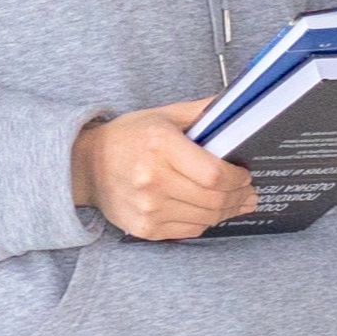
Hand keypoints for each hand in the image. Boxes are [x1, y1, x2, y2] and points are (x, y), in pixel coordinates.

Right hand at [74, 101, 257, 239]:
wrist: (87, 166)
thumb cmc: (129, 137)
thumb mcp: (163, 115)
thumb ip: (201, 111)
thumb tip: (238, 105)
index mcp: (161, 145)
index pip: (213, 173)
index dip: (237, 178)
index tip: (245, 175)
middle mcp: (153, 179)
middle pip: (213, 199)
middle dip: (239, 198)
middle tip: (249, 194)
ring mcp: (148, 208)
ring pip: (205, 218)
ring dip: (227, 212)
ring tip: (237, 204)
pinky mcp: (145, 228)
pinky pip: (189, 230)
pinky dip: (205, 222)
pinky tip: (211, 212)